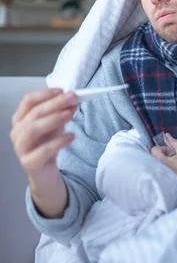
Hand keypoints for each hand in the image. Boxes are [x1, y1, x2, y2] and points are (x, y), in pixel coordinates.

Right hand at [10, 88, 77, 217]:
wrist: (45, 171)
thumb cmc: (47, 143)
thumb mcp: (55, 124)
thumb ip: (62, 112)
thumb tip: (73, 101)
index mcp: (20, 119)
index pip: (28, 100)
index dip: (45, 93)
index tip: (62, 90)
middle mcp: (17, 132)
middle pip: (34, 113)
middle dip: (55, 103)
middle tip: (73, 98)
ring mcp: (20, 148)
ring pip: (33, 129)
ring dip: (53, 119)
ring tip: (70, 114)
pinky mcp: (29, 163)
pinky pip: (43, 150)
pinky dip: (59, 141)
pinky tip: (72, 136)